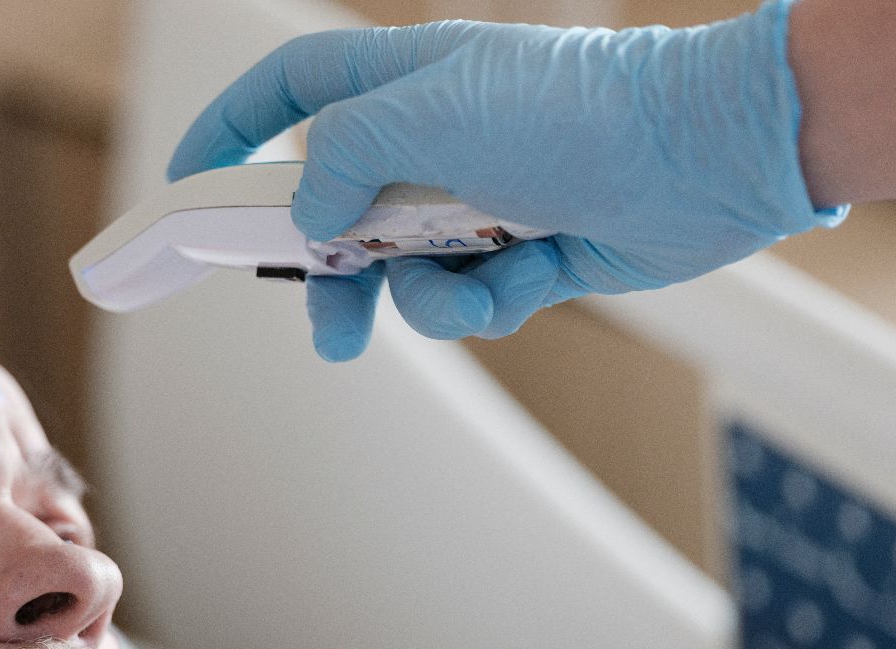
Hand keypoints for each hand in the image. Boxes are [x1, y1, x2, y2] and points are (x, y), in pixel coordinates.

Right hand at [168, 0, 844, 360]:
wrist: (705, 158)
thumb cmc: (577, 111)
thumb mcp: (432, 115)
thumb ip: (343, 156)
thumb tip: (312, 217)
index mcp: (403, 81)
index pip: (293, 89)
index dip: (235, 127)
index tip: (191, 182)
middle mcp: (435, 138)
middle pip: (338, 207)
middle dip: (329, 270)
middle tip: (322, 319)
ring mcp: (480, 196)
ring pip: (403, 269)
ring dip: (421, 297)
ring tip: (455, 295)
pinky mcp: (526, 251)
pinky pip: (469, 297)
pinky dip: (486, 300)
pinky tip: (523, 281)